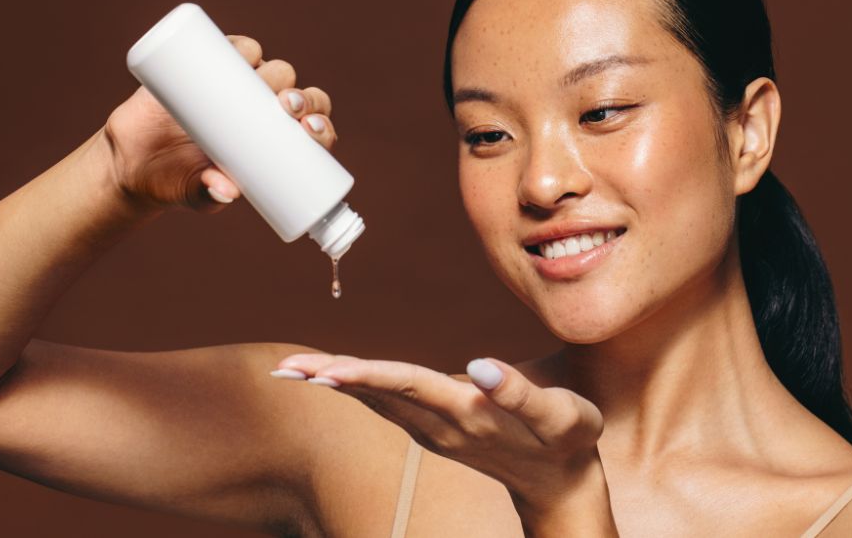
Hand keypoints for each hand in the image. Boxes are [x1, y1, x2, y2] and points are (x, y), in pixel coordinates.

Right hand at [101, 35, 339, 212]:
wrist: (133, 160)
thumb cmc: (177, 181)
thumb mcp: (196, 193)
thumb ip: (210, 194)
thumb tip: (226, 193)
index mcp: (273, 142)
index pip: (310, 130)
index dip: (320, 126)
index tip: (311, 130)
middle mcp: (261, 110)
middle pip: (297, 96)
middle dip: (302, 97)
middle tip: (287, 107)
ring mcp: (236, 87)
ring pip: (271, 69)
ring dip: (278, 71)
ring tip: (266, 82)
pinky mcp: (206, 68)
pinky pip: (231, 49)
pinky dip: (240, 47)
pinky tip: (247, 51)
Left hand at [269, 352, 609, 511]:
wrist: (562, 486)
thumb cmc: (568, 441)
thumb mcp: (562, 416)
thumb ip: (521, 393)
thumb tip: (480, 366)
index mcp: (468, 414)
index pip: (408, 386)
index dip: (367, 375)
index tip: (326, 372)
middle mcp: (442, 424)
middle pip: (378, 394)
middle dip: (331, 380)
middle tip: (284, 370)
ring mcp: (435, 430)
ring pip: (377, 401)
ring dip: (335, 383)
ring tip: (293, 371)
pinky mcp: (436, 428)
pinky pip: (387, 403)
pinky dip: (357, 387)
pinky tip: (334, 377)